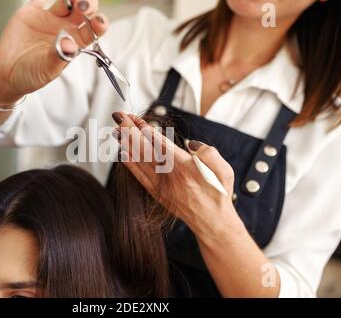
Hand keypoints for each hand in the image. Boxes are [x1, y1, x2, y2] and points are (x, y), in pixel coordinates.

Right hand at [0, 0, 106, 104]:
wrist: (7, 75)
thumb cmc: (31, 76)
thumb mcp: (47, 70)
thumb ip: (58, 56)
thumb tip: (69, 44)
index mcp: (75, 43)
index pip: (92, 31)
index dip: (99, 24)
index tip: (99, 22)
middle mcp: (66, 29)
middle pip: (84, 11)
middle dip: (87, 5)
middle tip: (83, 4)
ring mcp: (50, 19)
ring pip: (67, 1)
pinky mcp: (33, 12)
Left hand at [112, 112, 241, 241]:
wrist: (212, 222)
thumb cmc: (218, 194)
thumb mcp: (224, 169)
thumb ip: (208, 153)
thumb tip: (190, 143)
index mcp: (184, 166)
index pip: (159, 142)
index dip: (144, 128)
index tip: (135, 118)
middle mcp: (168, 175)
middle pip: (144, 148)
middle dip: (130, 131)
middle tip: (119, 117)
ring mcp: (160, 185)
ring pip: (139, 160)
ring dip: (127, 144)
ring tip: (116, 131)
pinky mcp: (157, 193)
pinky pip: (139, 176)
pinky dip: (130, 165)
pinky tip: (122, 154)